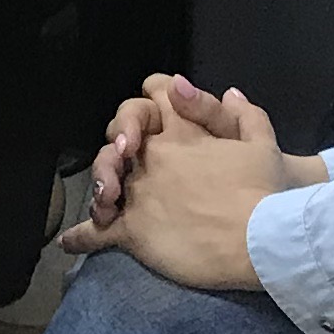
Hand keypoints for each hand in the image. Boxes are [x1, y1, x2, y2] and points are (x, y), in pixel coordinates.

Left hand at [59, 74, 322, 289]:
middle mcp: (152, 156)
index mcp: (182, 130)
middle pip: (119, 133)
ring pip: (104, 178)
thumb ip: (245, 115)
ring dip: (101, 185)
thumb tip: (229, 92)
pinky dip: (81, 237)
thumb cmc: (265, 192)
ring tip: (105, 202)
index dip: (155, 96)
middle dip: (119, 143)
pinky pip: (97, 232)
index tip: (158, 112)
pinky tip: (68, 242)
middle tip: (127, 159)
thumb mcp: (263, 145)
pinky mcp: (131, 230)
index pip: (156, 91)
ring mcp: (137, 192)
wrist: (260, 239)